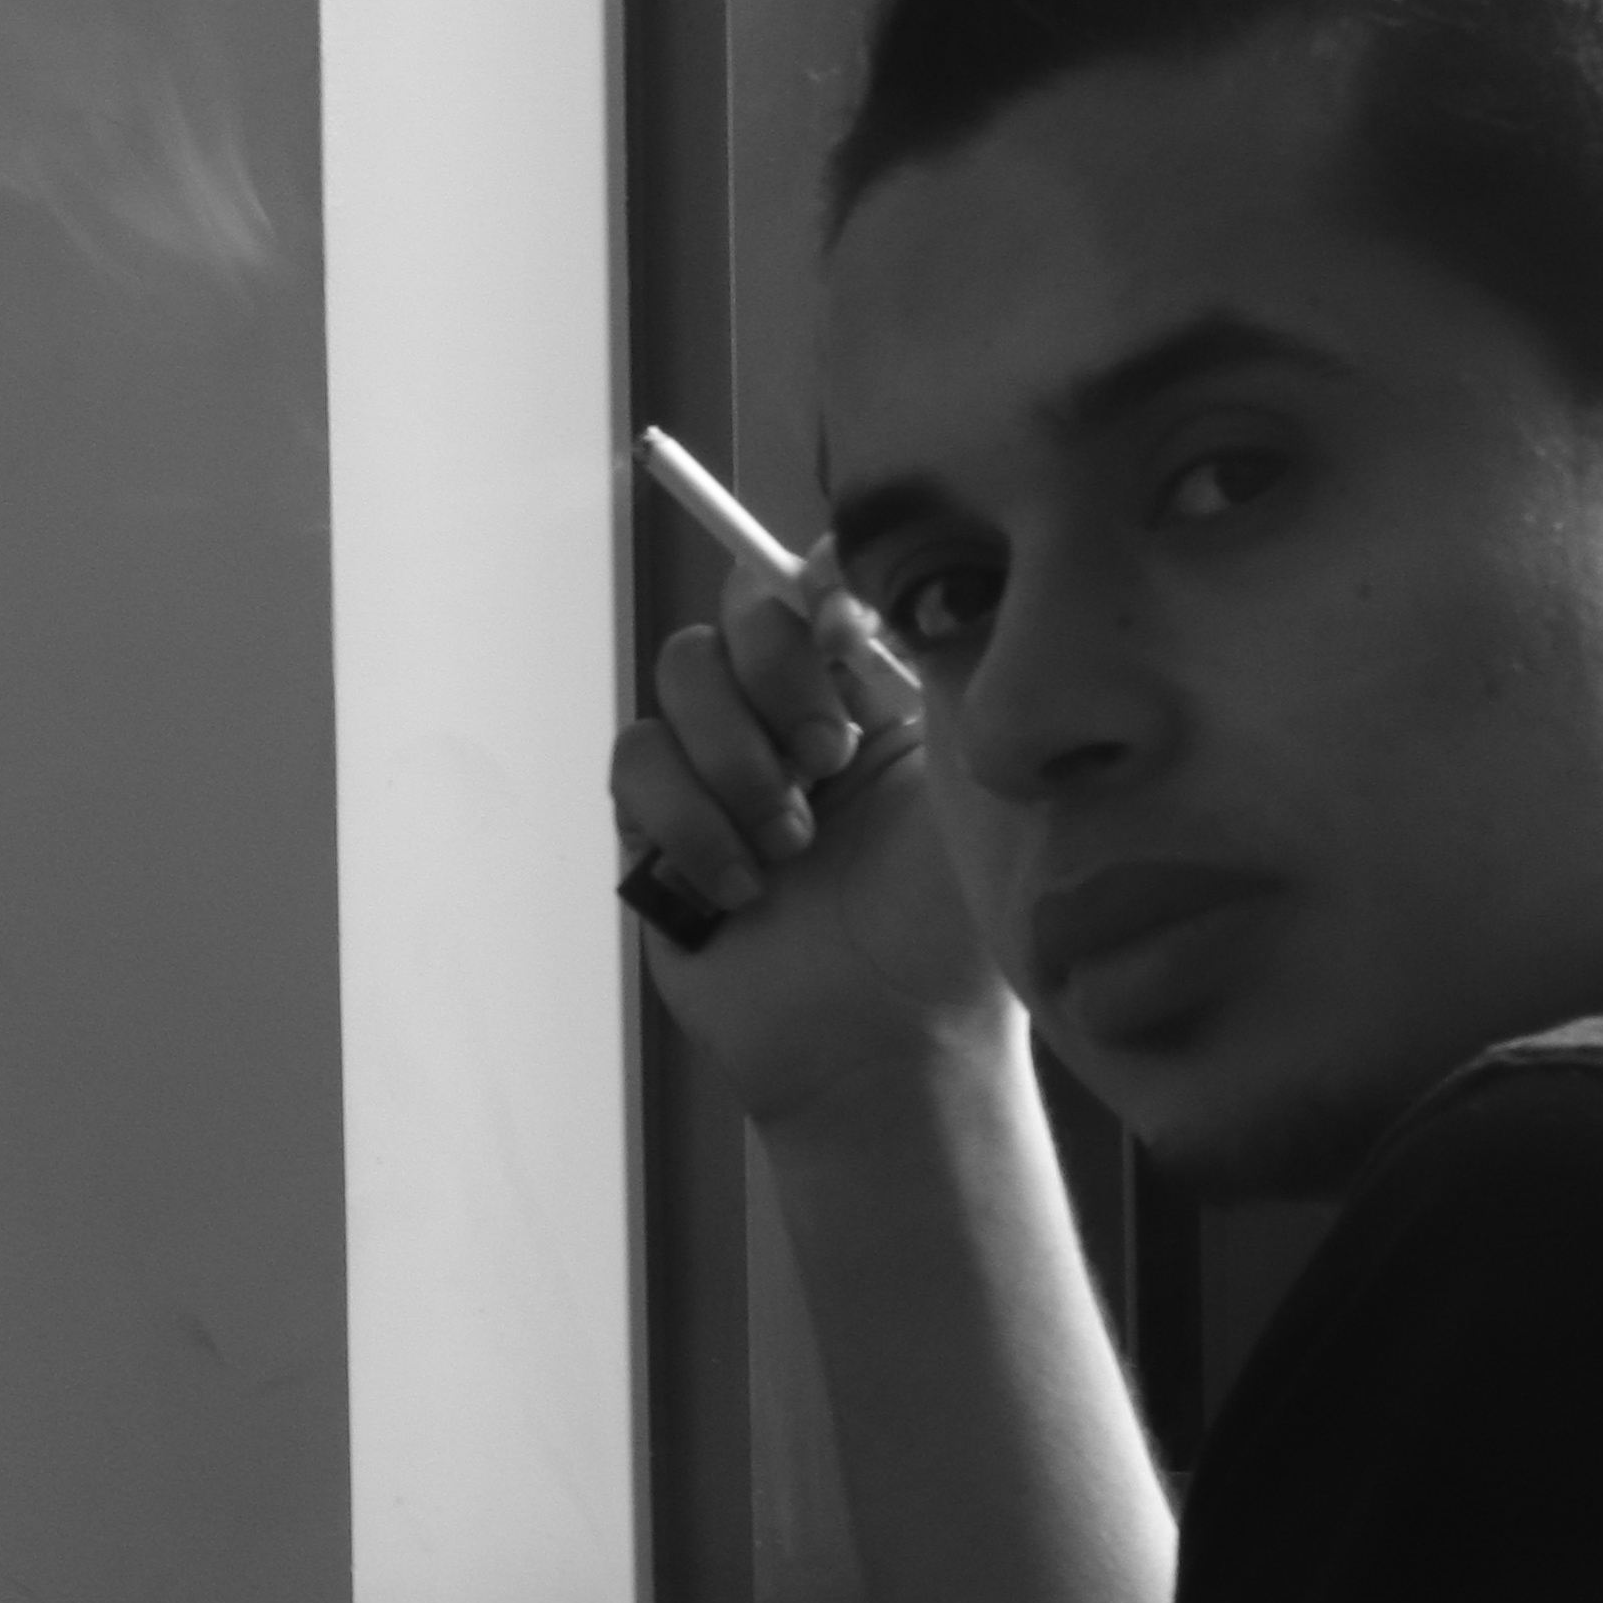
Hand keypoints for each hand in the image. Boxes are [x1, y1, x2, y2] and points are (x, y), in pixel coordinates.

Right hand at [611, 549, 1013, 1145]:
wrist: (884, 1043)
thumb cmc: (949, 927)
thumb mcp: (966, 772)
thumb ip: (921, 656)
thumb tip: (852, 560)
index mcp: (869, 693)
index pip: (812, 584)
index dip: (813, 588)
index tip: (847, 630)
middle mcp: (786, 723)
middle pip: (732, 615)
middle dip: (775, 681)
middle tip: (829, 763)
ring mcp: (714, 778)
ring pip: (675, 682)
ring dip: (733, 761)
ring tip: (791, 846)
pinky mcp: (654, 837)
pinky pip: (636, 766)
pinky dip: (687, 822)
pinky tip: (740, 887)